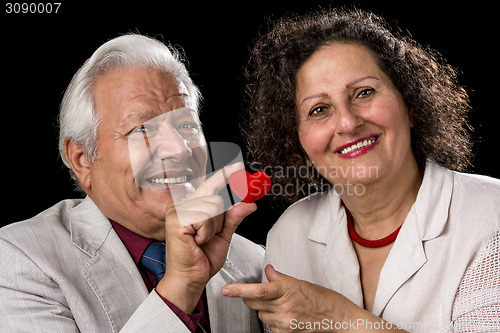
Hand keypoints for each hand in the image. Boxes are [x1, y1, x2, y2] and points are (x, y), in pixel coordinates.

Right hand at [156, 162, 256, 312]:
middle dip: (219, 221)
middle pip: (216, 198)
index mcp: (192, 208)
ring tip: (201, 241)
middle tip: (207, 238)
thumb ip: (234, 217)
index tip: (238, 166)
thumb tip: (249, 203)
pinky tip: (196, 241)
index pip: (211, 187)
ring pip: (213, 207)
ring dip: (213, 228)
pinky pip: (205, 217)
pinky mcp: (176, 219)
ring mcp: (178, 211)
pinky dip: (206, 232)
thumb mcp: (223, 236)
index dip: (225, 176)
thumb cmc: (202, 260)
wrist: (191, 279)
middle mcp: (183, 206)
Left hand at [222, 265, 406, 332]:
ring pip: (260, 315)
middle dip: (250, 297)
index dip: (239, 291)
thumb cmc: (325, 300)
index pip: (258, 291)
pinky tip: (285, 315)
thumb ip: (281, 277)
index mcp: (288, 291)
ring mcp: (285, 323)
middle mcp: (284, 308)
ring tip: (280, 304)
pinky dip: (272, 319)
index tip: (226, 290)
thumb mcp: (302, 282)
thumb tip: (267, 271)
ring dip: (263, 309)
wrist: (339, 320)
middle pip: (254, 304)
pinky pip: (270, 326)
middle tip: (257, 292)